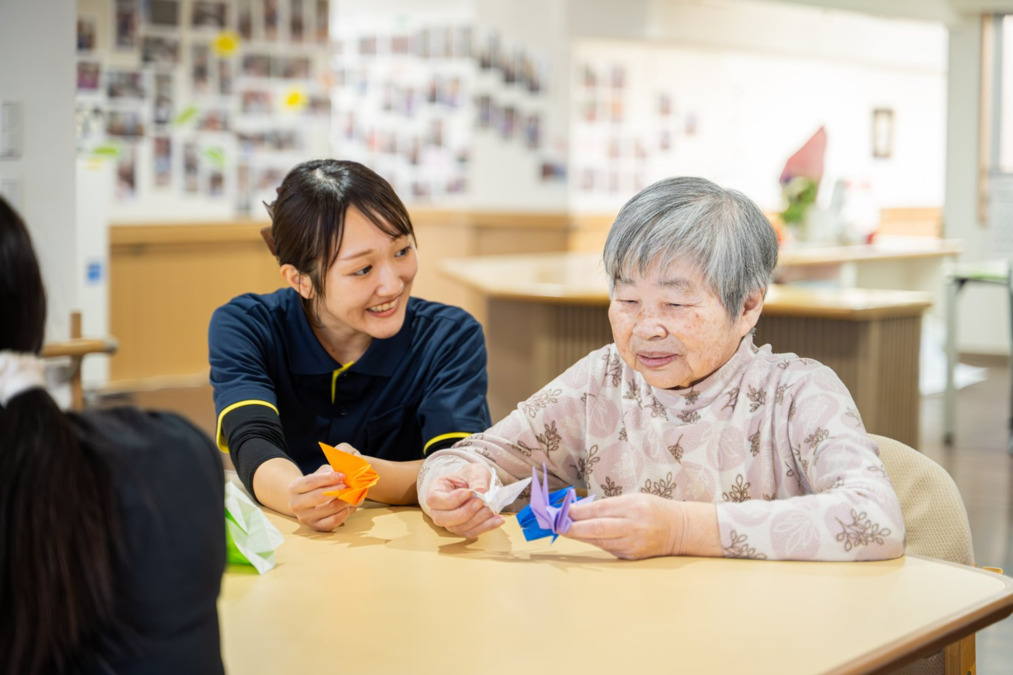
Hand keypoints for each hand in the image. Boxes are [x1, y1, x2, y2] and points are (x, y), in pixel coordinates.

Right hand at [287, 464, 356, 531]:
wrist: (307, 501)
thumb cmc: (316, 485)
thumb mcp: (320, 474)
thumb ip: (331, 472)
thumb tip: (348, 473)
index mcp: (294, 488)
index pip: (311, 482)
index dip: (328, 478)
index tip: (342, 475)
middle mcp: (295, 504)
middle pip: (318, 497)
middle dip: (336, 490)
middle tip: (349, 486)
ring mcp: (304, 517)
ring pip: (327, 509)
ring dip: (343, 501)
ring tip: (352, 495)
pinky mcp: (315, 527)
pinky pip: (331, 522)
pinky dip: (342, 515)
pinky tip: (348, 507)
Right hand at [424, 463, 503, 537]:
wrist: (477, 484)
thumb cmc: (470, 476)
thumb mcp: (474, 471)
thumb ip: (477, 480)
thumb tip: (481, 490)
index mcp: (436, 491)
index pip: (435, 500)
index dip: (452, 499)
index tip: (469, 492)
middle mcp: (438, 510)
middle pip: (442, 519)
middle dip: (464, 513)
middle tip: (480, 502)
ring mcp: (449, 522)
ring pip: (458, 528)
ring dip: (477, 520)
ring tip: (491, 509)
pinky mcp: (462, 529)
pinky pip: (471, 532)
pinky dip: (486, 527)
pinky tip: (498, 520)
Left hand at [565, 494, 685, 559]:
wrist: (679, 529)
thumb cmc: (652, 508)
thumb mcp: (632, 499)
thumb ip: (608, 505)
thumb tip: (580, 511)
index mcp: (634, 507)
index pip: (601, 510)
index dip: (580, 512)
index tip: (563, 511)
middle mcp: (634, 526)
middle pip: (598, 529)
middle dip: (574, 528)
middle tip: (557, 525)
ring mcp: (633, 544)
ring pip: (600, 541)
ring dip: (580, 536)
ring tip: (565, 530)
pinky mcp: (632, 556)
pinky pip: (608, 549)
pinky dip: (595, 542)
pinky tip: (584, 537)